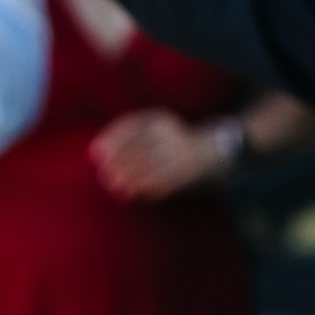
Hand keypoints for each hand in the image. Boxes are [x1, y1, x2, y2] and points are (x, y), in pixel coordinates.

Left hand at [90, 110, 230, 202]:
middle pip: (140, 146)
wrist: (219, 151)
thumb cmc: (175, 144)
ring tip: (117, 189)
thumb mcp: (153, 133)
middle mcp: (171, 131)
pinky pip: (169, 180)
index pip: (131, 125)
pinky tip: (139, 195)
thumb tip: (96, 152)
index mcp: (159, 119)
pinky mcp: (194, 170)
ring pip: (153, 165)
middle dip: (120, 163)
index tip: (96, 152)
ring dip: (133, 178)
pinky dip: (152, 187)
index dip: (112, 139)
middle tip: (104, 177)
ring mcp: (184, 150)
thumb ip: (129, 141)